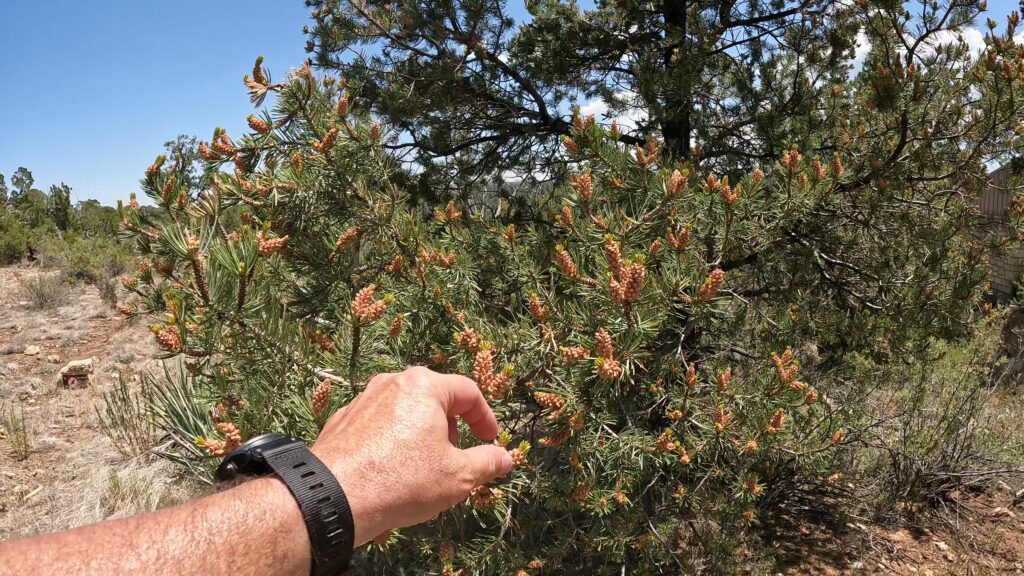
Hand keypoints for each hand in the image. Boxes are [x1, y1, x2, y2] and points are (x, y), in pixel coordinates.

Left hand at [311, 366, 513, 544]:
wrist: (333, 497)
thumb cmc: (401, 480)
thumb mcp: (458, 476)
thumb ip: (487, 462)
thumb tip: (506, 458)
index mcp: (424, 386)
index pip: (468, 392)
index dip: (485, 417)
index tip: (490, 440)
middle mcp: (392, 383)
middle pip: (435, 397)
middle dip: (452, 426)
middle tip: (456, 455)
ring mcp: (363, 400)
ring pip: (405, 410)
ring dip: (421, 433)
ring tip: (424, 466)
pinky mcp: (342, 420)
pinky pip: (378, 425)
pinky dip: (393, 441)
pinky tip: (392, 470)